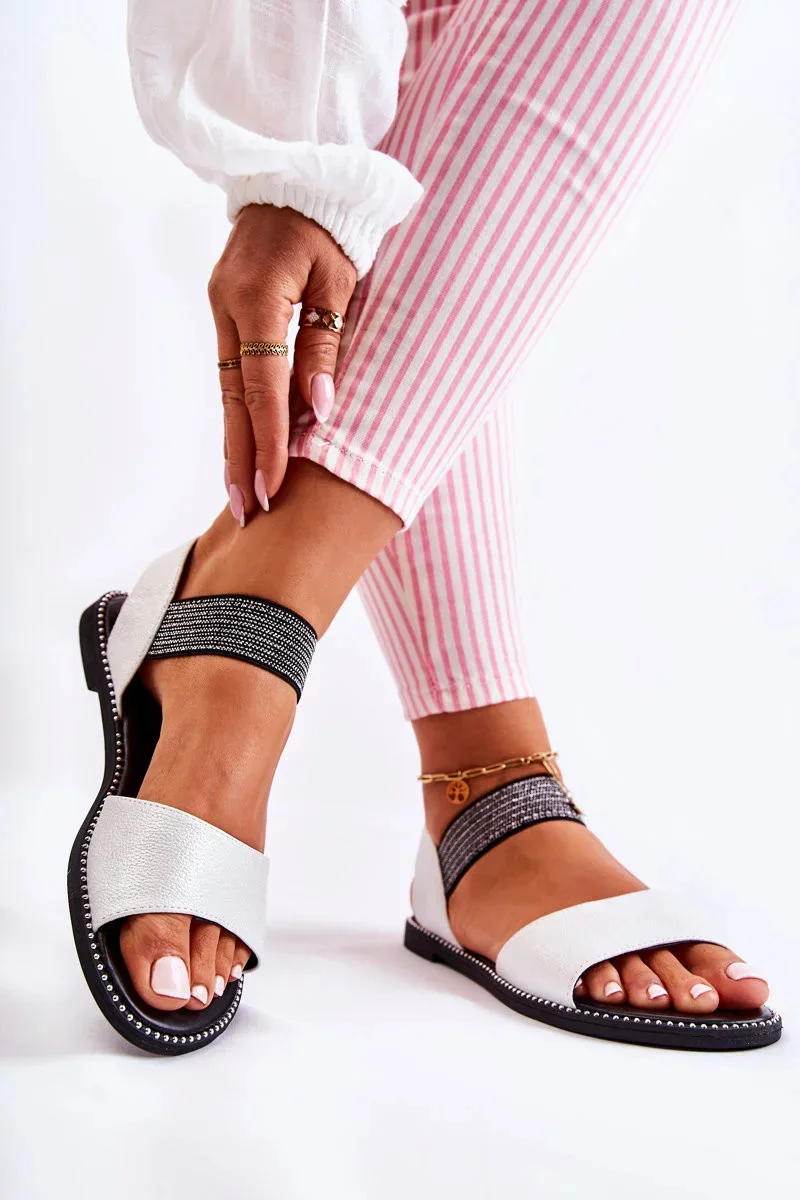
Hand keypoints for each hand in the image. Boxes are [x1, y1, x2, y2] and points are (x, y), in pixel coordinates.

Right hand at [208, 204, 356, 521]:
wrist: (296, 174)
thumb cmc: (330, 225)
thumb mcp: (340, 283)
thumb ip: (326, 347)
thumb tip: (319, 412)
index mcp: (258, 298)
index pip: (263, 386)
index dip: (268, 440)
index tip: (272, 486)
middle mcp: (228, 307)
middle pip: (233, 398)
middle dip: (241, 457)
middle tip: (246, 511)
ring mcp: (220, 308)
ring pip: (227, 389)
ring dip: (236, 441)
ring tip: (242, 493)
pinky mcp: (226, 310)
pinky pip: (232, 371)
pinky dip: (240, 411)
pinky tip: (245, 445)